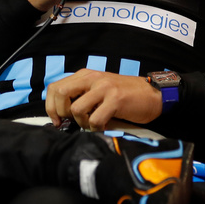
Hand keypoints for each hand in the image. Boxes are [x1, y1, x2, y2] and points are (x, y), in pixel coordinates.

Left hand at [45, 69, 161, 130]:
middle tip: (74, 122)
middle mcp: (91, 78)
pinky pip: (95, 120)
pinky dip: (97, 128)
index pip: (54, 88)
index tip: (58, 120)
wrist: (153, 94)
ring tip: (94, 123)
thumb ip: (81, 95)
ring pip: (76, 109)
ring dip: (82, 123)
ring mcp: (104, 88)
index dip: (51, 107)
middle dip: (62, 113)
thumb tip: (61, 115)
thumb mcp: (98, 89)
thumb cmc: (125, 95)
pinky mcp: (115, 100)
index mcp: (84, 75)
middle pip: (60, 94)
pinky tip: (105, 126)